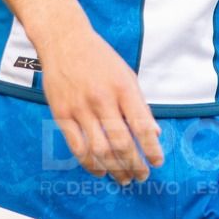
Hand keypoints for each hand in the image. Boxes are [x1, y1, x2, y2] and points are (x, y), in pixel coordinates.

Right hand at [38, 25, 162, 183]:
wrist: (64, 40)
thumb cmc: (99, 58)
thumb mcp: (126, 74)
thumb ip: (139, 105)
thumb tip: (154, 133)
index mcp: (122, 87)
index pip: (141, 125)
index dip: (151, 148)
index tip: (157, 162)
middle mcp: (102, 98)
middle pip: (121, 142)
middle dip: (134, 164)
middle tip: (141, 176)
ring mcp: (80, 107)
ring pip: (100, 149)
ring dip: (115, 169)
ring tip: (124, 178)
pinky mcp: (61, 114)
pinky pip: (77, 147)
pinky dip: (90, 163)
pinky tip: (100, 170)